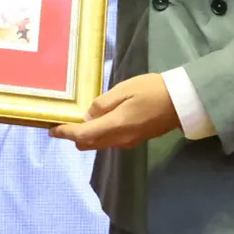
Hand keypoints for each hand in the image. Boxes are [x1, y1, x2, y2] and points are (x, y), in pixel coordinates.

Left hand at [48, 73, 179, 150]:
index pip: (84, 135)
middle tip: (63, 121)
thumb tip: (87, 116)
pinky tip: (96, 121)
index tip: (51, 129)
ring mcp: (128, 141)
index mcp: (116, 125)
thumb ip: (103, 104)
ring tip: (76, 120)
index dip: (66, 133)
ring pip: (99, 144)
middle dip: (73, 136)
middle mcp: (120, 139)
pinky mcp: (134, 139)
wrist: (181, 102)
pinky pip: (109, 141)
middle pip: (89, 144)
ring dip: (85, 136)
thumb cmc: (152, 90)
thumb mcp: (124, 89)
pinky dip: (98, 134)